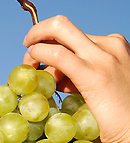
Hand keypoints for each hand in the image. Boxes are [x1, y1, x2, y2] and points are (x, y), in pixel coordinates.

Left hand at [23, 15, 129, 142]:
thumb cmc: (115, 116)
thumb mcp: (95, 85)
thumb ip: (76, 74)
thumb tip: (51, 72)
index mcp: (113, 46)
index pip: (71, 35)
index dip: (49, 45)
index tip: (39, 61)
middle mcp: (110, 46)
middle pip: (62, 26)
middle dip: (38, 34)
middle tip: (27, 50)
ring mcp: (103, 58)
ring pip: (57, 35)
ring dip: (35, 51)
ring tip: (32, 72)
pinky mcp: (93, 75)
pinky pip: (58, 55)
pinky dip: (39, 55)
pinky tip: (32, 67)